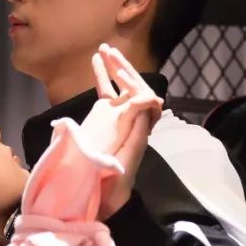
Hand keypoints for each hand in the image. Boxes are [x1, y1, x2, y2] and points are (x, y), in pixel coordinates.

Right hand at [85, 44, 162, 219]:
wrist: (107, 197)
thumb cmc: (117, 180)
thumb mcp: (129, 155)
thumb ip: (139, 129)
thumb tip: (151, 101)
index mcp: (140, 127)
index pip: (141, 97)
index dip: (131, 82)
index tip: (119, 70)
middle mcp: (134, 121)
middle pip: (131, 87)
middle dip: (121, 67)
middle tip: (108, 49)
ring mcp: (121, 121)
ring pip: (119, 89)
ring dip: (111, 69)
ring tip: (101, 50)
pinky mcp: (109, 123)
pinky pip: (107, 97)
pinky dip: (102, 81)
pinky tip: (95, 66)